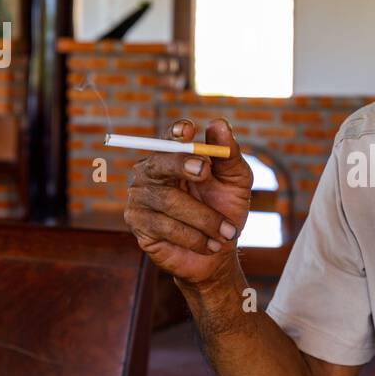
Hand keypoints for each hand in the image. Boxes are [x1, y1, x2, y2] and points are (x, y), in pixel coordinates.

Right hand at [124, 118, 252, 287]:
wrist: (219, 252)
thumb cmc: (226, 210)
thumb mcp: (236, 181)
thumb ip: (229, 154)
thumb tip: (218, 123)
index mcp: (174, 156)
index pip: (170, 139)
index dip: (175, 134)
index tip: (188, 131)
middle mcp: (151, 172)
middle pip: (160, 163)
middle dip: (182, 165)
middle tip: (205, 170)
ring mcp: (140, 197)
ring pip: (169, 200)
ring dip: (204, 218)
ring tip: (227, 232)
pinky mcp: (138, 223)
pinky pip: (164, 226)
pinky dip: (194, 236)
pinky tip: (210, 245)